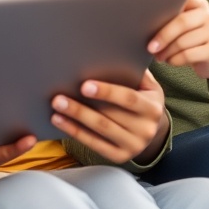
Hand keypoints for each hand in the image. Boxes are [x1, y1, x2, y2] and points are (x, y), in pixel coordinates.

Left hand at [51, 71, 166, 163]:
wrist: (151, 131)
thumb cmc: (142, 99)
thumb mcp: (147, 86)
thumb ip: (134, 72)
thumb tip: (112, 51)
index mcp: (153, 108)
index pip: (128, 99)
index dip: (107, 92)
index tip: (84, 85)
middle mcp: (146, 129)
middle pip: (109, 116)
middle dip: (81, 106)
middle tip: (58, 96)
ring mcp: (133, 146)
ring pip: (100, 130)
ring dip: (75, 118)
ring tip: (56, 107)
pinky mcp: (120, 156)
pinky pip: (94, 144)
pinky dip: (75, 132)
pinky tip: (60, 121)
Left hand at [147, 0, 208, 90]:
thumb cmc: (189, 37)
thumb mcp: (182, 23)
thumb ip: (169, 16)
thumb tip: (142, 20)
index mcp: (198, 3)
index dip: (163, 6)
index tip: (147, 16)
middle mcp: (208, 15)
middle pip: (181, 22)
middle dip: (162, 36)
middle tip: (150, 47)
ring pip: (183, 42)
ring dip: (166, 51)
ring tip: (158, 56)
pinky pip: (188, 55)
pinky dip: (174, 60)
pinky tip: (169, 61)